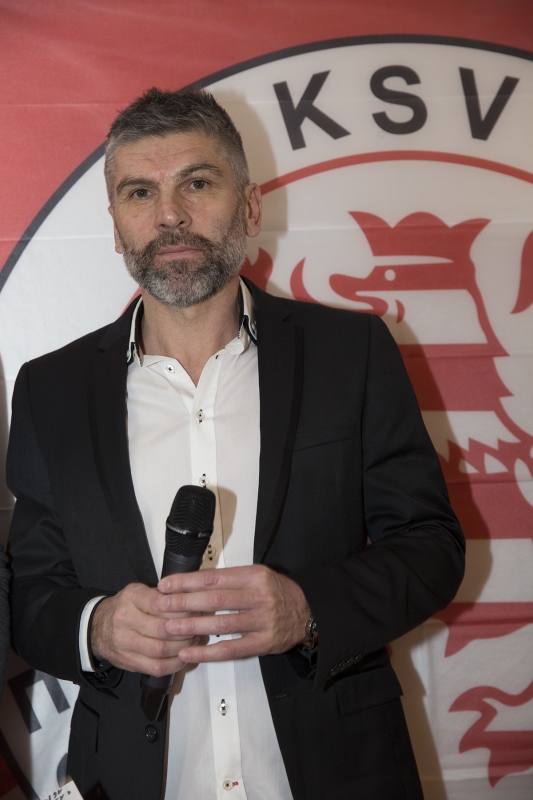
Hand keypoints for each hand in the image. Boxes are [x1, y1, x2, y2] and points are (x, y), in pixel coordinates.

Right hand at [90, 583, 198, 675]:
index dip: (182, 609)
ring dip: (182, 648)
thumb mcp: (140, 592)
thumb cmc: (126, 607)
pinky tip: (182, 657)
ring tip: (193, 641)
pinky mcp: (127, 661)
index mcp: (131, 597)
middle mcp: (124, 619)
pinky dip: (174, 664)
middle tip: (198, 627)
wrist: (97, 627)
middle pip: (162, 629)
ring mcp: (124, 642)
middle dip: (185, 630)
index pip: (160, 603)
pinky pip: (155, 667)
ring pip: (160, 650)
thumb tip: (192, 599)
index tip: (196, 610)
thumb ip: (163, 594)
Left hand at [156, 565, 309, 662]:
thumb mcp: (256, 575)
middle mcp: (258, 597)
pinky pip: (230, 649)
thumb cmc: (276, 592)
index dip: (187, 582)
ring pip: (220, 624)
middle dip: (183, 603)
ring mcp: (261, 621)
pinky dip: (207, 651)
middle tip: (161, 606)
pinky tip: (189, 651)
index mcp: (253, 576)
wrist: (306, 612)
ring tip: (168, 628)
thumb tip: (193, 582)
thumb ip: (229, 579)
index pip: (214, 577)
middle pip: (214, 599)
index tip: (166, 585)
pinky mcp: (262, 643)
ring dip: (191, 626)